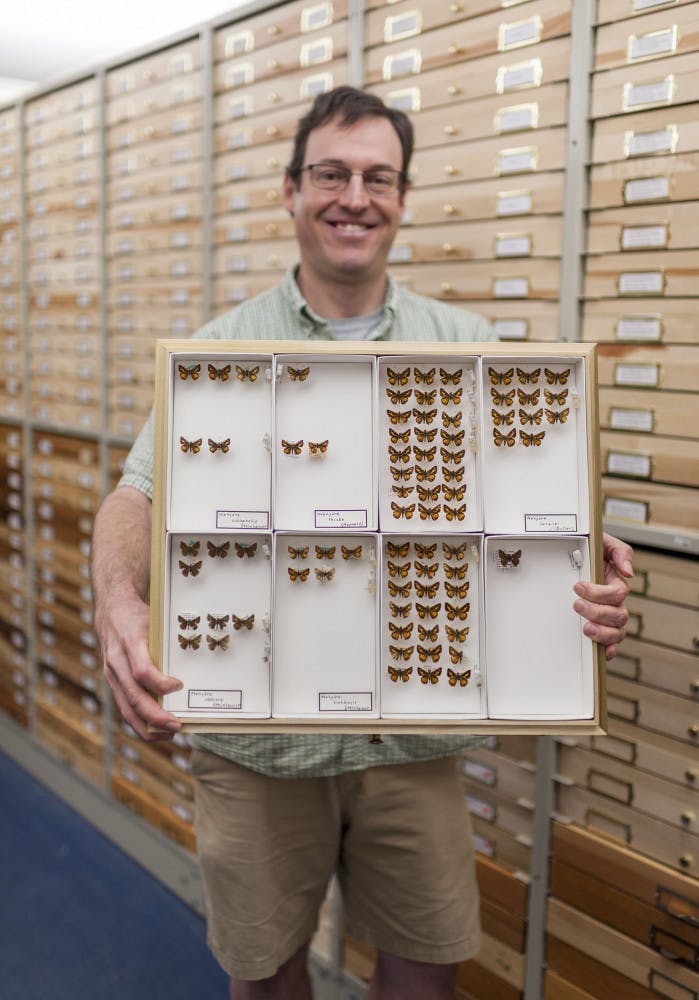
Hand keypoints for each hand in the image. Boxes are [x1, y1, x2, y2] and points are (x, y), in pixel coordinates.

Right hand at [96, 592, 182, 741]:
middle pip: (134, 697)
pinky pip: (124, 707)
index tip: (179, 686)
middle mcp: (117, 661)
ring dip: (147, 726)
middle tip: (177, 725)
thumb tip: (195, 664)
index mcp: (129, 643)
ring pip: (126, 708)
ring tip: (169, 733)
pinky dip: (139, 722)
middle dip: (156, 716)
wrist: (111, 610)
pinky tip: (156, 730)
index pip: (142, 671)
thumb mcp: (154, 621)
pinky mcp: (112, 682)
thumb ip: (167, 643)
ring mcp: (112, 674)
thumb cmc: (138, 617)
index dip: (160, 684)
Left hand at [573, 532, 633, 660]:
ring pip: (616, 631)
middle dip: (597, 612)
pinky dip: (609, 649)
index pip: (617, 593)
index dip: (599, 593)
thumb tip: (628, 572)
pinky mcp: (596, 625)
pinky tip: (604, 652)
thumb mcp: (603, 542)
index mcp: (615, 582)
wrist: (572, 551)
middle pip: (618, 615)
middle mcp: (613, 601)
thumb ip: (619, 551)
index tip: (578, 586)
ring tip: (585, 628)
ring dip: (602, 633)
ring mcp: (606, 615)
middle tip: (576, 605)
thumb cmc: (588, 548)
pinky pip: (609, 643)